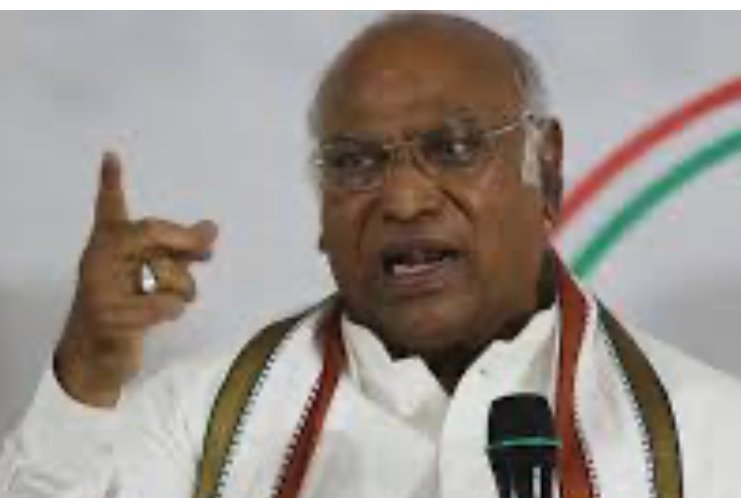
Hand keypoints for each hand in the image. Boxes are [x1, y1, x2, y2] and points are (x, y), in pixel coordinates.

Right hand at [54, 152, 217, 406]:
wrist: (96, 354)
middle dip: (185, 240)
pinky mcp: (108, 315)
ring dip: (183, 289)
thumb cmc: (128, 307)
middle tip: (209, 249)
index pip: (108, 207)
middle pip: (150, 232)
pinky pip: (161, 305)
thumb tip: (212, 227)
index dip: (111, 181)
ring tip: (174, 300)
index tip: (112, 154)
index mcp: (108, 244)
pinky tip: (162, 317)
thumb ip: (182, 250)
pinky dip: (173, 311)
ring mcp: (99, 287)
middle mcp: (98, 258)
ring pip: (163, 272)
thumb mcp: (156, 275)